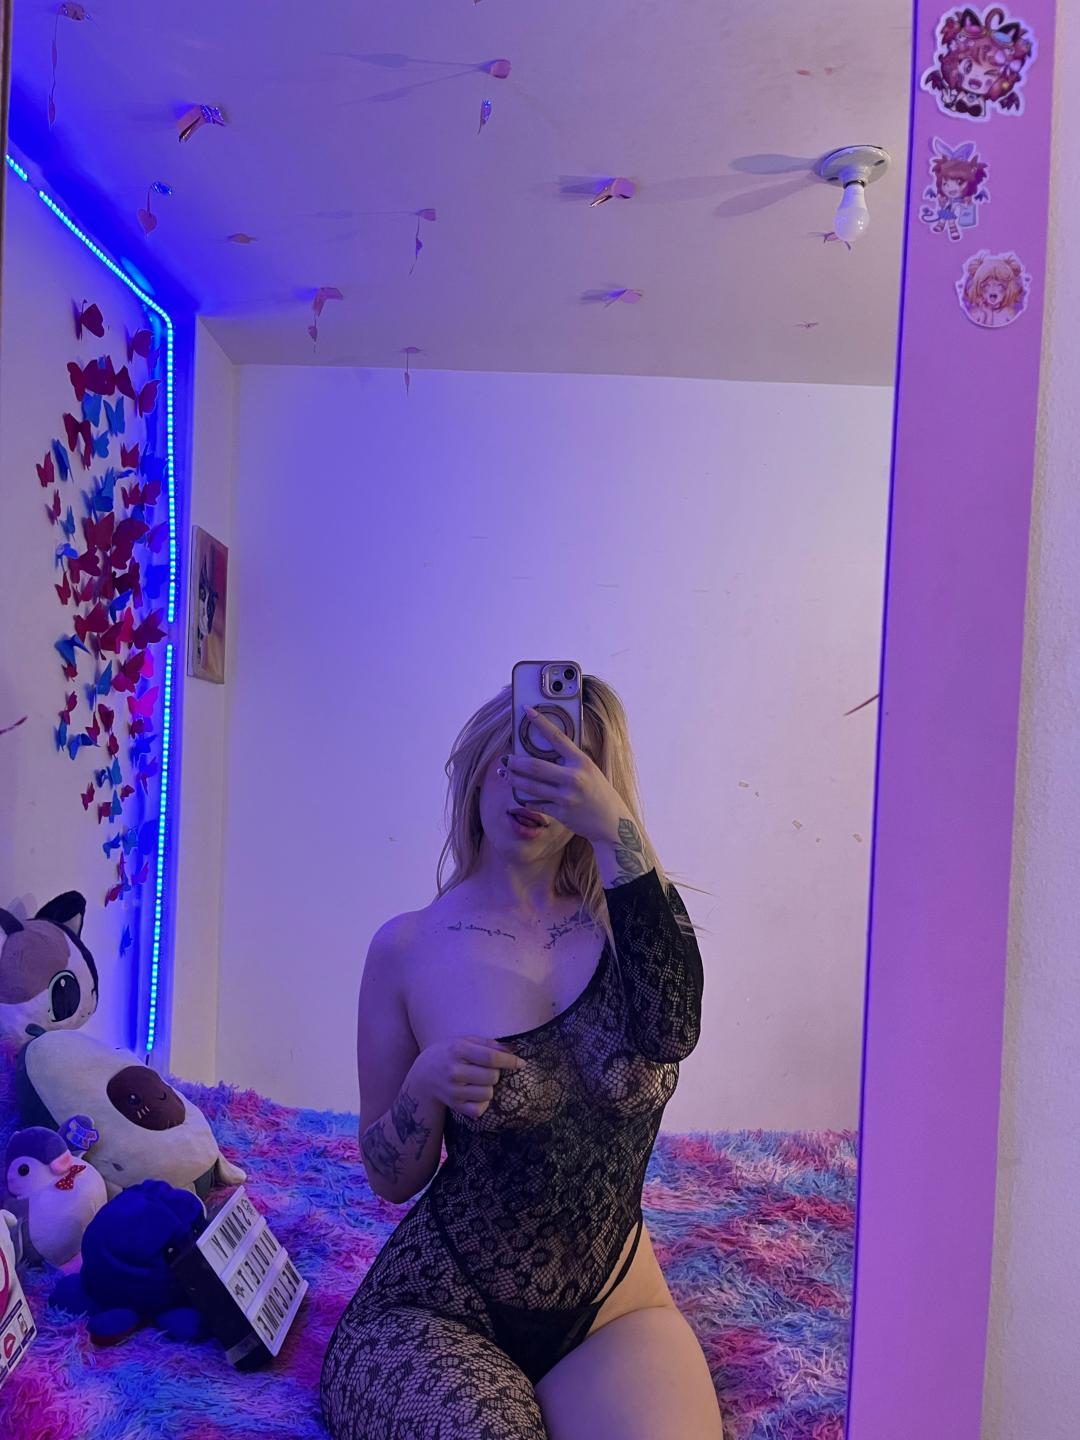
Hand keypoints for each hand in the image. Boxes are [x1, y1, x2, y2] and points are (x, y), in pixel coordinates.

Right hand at [410, 1037, 526, 1118]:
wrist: (423, 1075)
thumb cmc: (449, 1053)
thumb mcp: (464, 1040)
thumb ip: (488, 1043)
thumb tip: (512, 1050)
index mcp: (458, 1050)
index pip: (490, 1058)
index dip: (509, 1061)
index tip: (521, 1063)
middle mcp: (455, 1071)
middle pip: (492, 1077)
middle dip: (496, 1072)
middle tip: (487, 1069)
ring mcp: (453, 1090)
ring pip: (488, 1093)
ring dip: (490, 1087)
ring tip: (480, 1081)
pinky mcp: (454, 1105)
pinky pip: (479, 1109)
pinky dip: (483, 1103)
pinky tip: (476, 1094)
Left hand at [504, 706, 625, 843]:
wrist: (612, 822)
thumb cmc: (600, 793)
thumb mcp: (590, 771)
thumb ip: (570, 762)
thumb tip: (544, 752)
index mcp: (581, 762)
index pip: (557, 737)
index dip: (540, 722)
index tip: (527, 711)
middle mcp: (574, 778)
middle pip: (535, 766)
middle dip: (515, 762)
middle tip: (505, 758)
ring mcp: (566, 797)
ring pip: (530, 786)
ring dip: (513, 779)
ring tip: (504, 774)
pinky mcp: (561, 813)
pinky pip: (536, 803)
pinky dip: (525, 799)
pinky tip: (519, 794)